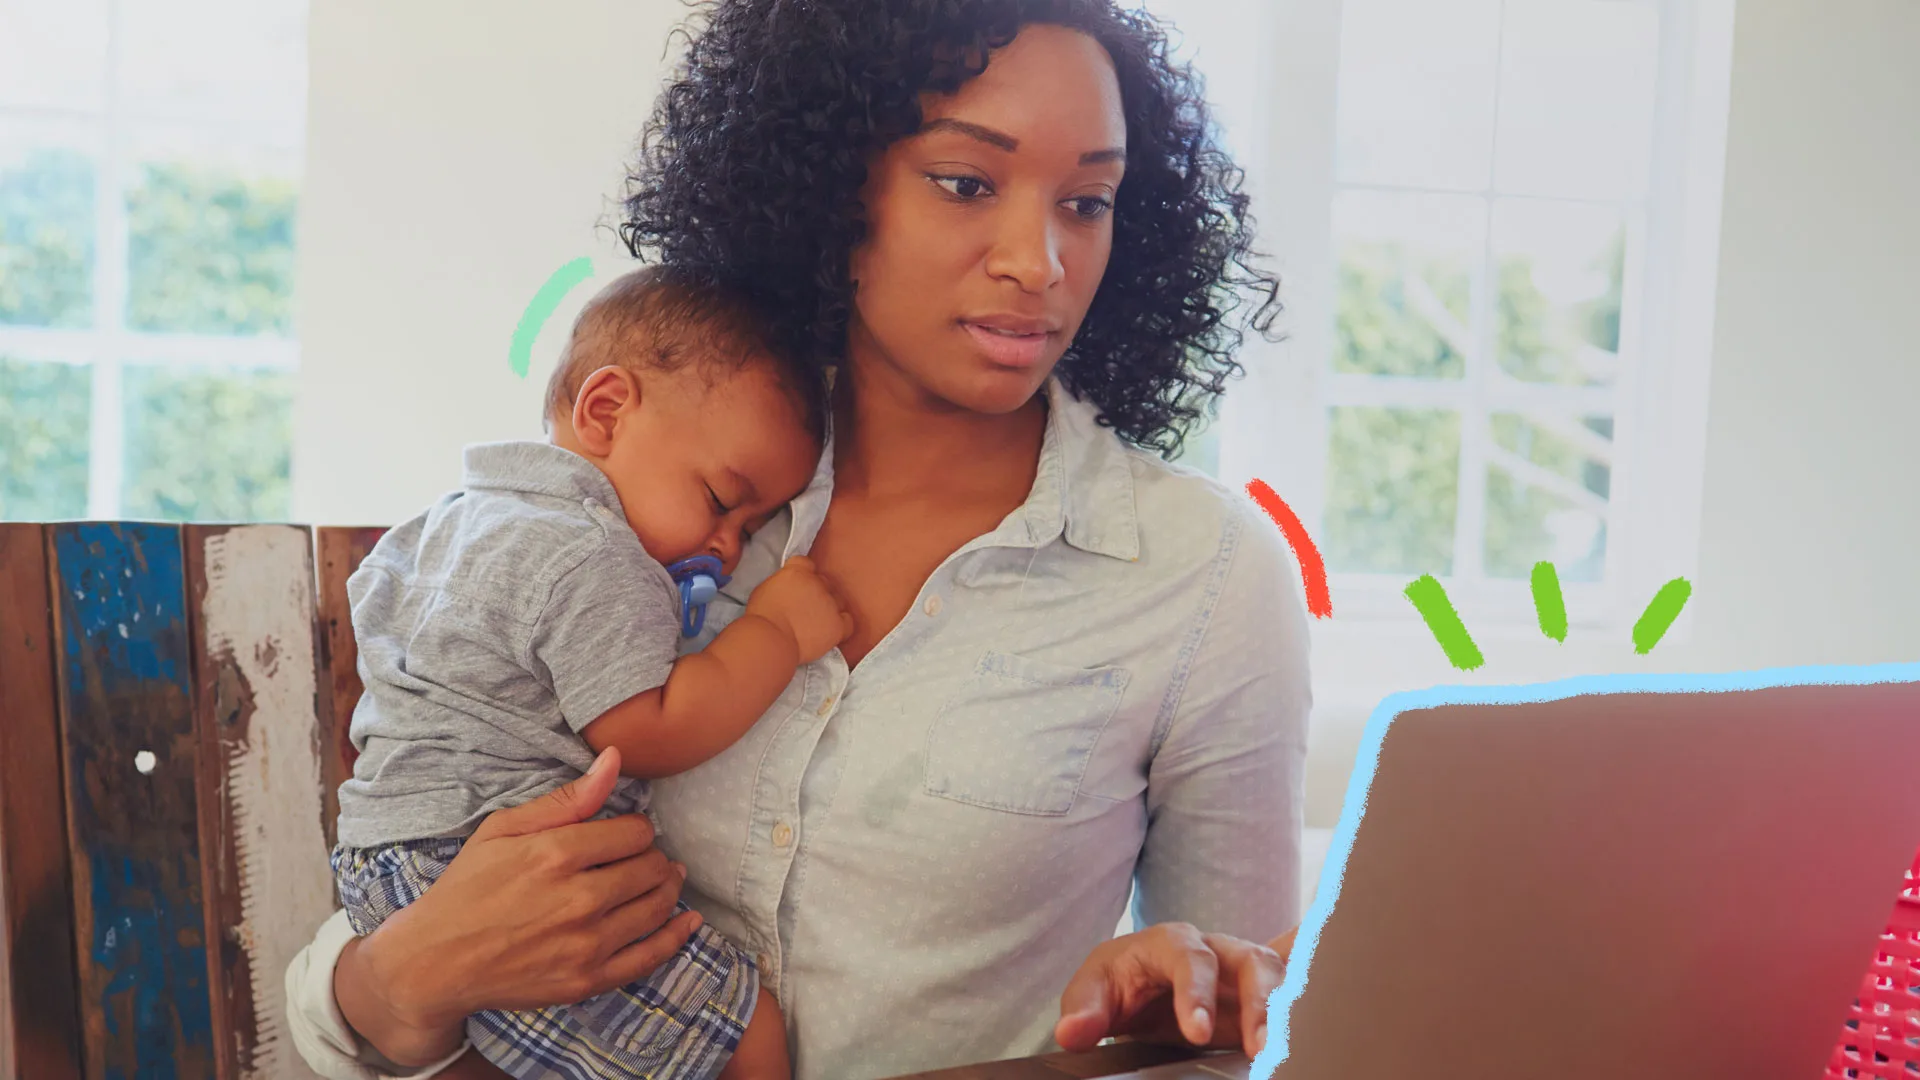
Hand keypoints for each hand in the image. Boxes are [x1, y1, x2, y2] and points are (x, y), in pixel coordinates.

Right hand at [336, 747, 700, 1064]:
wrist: (434, 962)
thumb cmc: (467, 888)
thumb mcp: (504, 829)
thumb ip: (566, 799)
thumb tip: (615, 760)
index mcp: (557, 854)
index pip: (635, 832)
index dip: (636, 829)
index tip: (625, 834)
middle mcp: (578, 899)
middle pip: (650, 868)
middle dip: (653, 858)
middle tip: (644, 857)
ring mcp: (586, 944)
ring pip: (657, 907)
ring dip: (668, 889)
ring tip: (664, 879)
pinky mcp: (587, 980)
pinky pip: (650, 956)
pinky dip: (676, 937)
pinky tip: (688, 922)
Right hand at [744, 555, 853, 661]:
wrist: (771, 639)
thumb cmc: (762, 618)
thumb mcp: (766, 589)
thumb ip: (782, 583)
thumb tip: (788, 589)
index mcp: (798, 571)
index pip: (807, 564)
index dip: (803, 576)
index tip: (798, 586)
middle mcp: (817, 583)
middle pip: (824, 582)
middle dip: (816, 593)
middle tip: (805, 608)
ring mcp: (830, 603)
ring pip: (838, 600)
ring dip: (830, 608)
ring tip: (816, 622)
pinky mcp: (838, 624)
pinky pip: (848, 621)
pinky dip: (841, 625)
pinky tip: (830, 631)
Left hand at [1053, 923, 1296, 1057]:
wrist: (1135, 984)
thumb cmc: (1117, 983)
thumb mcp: (1092, 993)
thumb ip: (1083, 1011)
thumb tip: (1072, 1033)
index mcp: (1170, 942)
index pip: (1188, 959)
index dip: (1195, 993)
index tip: (1196, 1032)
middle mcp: (1214, 948)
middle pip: (1248, 959)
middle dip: (1258, 1001)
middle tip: (1260, 1046)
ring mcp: (1242, 968)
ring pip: (1276, 974)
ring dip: (1284, 1010)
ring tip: (1282, 1050)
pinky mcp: (1260, 992)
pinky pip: (1296, 979)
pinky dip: (1315, 987)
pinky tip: (1330, 1006)